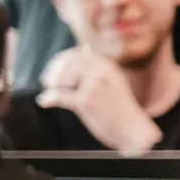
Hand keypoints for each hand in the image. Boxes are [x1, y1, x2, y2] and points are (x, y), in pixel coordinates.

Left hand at [38, 49, 158, 154]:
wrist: (134, 131)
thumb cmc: (122, 110)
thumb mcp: (114, 82)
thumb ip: (99, 68)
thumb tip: (84, 49)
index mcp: (108, 66)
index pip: (77, 54)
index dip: (60, 60)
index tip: (52, 70)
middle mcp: (102, 72)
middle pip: (68, 64)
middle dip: (54, 72)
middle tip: (47, 82)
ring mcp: (94, 86)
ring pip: (62, 78)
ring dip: (53, 86)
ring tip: (51, 93)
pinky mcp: (86, 101)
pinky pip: (59, 95)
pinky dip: (48, 99)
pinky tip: (44, 102)